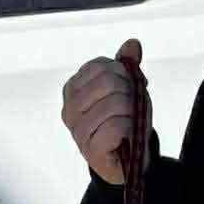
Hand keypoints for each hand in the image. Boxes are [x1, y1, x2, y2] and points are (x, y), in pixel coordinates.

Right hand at [61, 40, 143, 185]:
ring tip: (128, 123)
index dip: (122, 74)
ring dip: (131, 112)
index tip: (125, 90)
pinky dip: (129, 128)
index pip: (102, 66)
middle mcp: (70, 110)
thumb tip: (133, 44)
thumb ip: (127, 65)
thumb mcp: (128, 87)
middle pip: (109, 82)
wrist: (129, 159)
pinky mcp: (90, 150)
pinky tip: (126, 137)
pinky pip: (117, 126)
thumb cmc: (125, 120)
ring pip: (115, 103)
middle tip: (130, 109)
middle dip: (129, 92)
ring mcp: (78, 132)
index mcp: (73, 90)